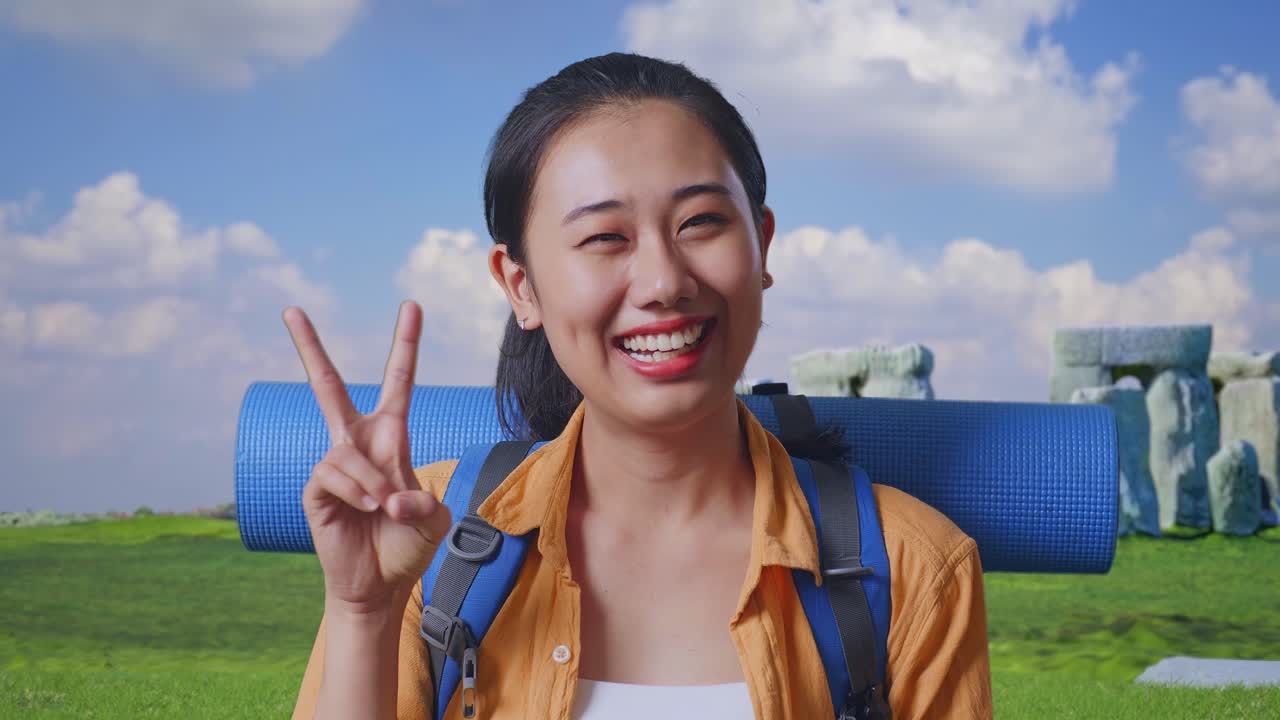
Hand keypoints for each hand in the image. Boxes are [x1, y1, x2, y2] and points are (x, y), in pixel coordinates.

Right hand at [283, 301, 451, 613]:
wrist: (381, 585)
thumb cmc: (408, 546)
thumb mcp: (434, 521)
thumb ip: (424, 503)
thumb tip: (389, 494)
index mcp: (391, 439)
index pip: (398, 383)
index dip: (404, 345)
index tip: (411, 307)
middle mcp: (357, 444)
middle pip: (327, 387)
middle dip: (309, 348)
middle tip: (291, 309)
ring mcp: (333, 465)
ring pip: (347, 454)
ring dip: (372, 484)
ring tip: (386, 510)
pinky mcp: (314, 489)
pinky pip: (333, 475)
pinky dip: (357, 492)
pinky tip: (366, 509)